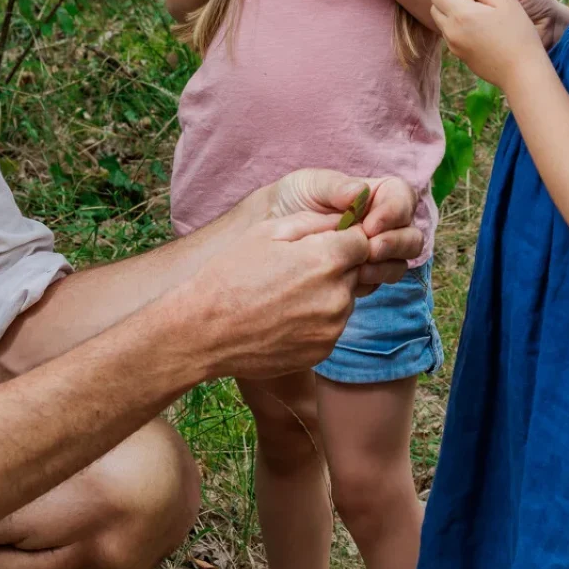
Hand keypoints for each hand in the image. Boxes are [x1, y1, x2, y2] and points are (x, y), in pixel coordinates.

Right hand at [184, 211, 371, 380]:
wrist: (204, 331)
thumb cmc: (230, 275)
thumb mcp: (266, 232)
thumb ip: (314, 222)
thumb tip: (345, 218)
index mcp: (327, 259)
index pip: (364, 241)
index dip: (344, 239)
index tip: (322, 244)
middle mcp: (337, 295)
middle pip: (356, 271)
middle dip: (335, 267)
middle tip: (296, 271)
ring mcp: (332, 327)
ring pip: (344, 300)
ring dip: (325, 294)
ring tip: (285, 296)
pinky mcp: (323, 350)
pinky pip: (330, 326)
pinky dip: (315, 320)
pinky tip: (284, 317)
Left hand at [267, 168, 421, 292]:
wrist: (263, 230)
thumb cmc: (289, 199)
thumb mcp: (308, 184)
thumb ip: (335, 187)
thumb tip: (360, 194)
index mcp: (375, 195)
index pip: (403, 198)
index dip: (395, 212)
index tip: (370, 225)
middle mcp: (382, 224)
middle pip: (411, 234)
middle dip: (396, 243)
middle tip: (370, 249)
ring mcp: (375, 252)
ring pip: (401, 262)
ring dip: (387, 266)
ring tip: (360, 268)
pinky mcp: (362, 275)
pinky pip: (379, 282)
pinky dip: (370, 282)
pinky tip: (350, 281)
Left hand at [431, 0, 562, 87]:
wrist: (522, 72)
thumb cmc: (518, 34)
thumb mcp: (505, 0)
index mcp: (460, 15)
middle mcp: (451, 32)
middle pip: (436, 8)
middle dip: (450, 0)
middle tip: (476, 3)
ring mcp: (454, 47)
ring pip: (443, 23)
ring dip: (456, 16)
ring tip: (482, 18)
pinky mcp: (461, 58)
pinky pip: (453, 37)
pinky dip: (462, 30)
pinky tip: (485, 33)